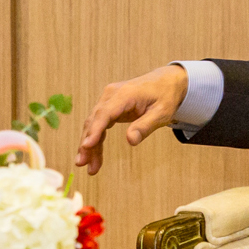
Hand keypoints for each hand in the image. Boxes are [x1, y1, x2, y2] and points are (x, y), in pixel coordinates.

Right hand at [74, 64, 188, 174]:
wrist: (167, 81)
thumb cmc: (165, 95)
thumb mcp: (161, 112)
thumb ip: (145, 126)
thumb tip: (131, 141)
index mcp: (124, 94)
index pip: (104, 113)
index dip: (94, 130)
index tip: (86, 145)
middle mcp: (111, 95)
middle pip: (94, 120)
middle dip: (87, 143)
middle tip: (82, 163)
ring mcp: (108, 100)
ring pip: (94, 124)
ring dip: (90, 146)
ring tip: (89, 167)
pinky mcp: (109, 107)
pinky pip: (99, 125)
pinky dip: (96, 141)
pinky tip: (94, 157)